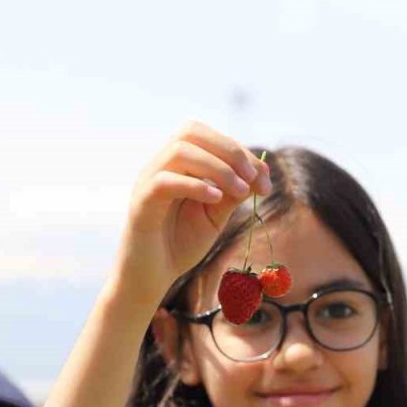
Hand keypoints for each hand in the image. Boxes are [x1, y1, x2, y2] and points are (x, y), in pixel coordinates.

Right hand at [115, 121, 271, 305]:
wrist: (153, 275)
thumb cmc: (182, 243)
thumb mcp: (215, 215)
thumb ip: (233, 193)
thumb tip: (258, 172)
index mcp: (179, 164)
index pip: (208, 137)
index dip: (240, 151)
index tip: (265, 178)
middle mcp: (160, 165)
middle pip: (192, 131)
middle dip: (229, 150)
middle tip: (252, 178)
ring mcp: (148, 181)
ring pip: (180, 151)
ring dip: (218, 168)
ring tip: (241, 191)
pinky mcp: (141, 203)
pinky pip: (164, 182)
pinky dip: (195, 186)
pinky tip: (216, 199)